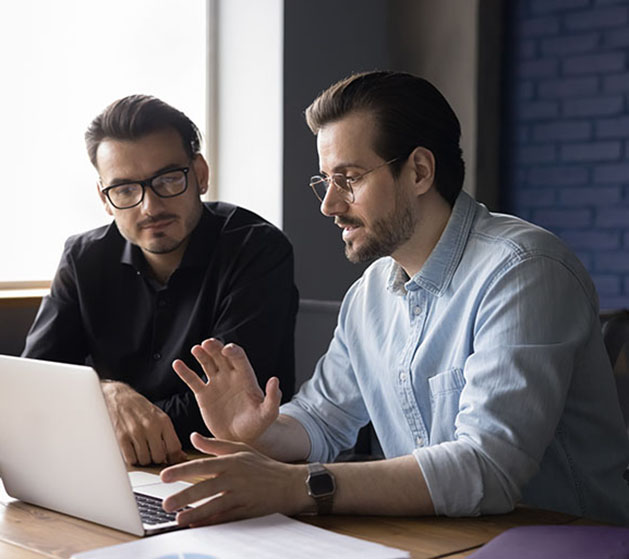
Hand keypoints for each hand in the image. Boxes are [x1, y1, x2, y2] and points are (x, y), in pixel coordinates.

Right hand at [101, 381, 185, 465]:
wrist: (118, 397)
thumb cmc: (141, 409)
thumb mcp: (159, 418)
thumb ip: (169, 437)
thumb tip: (181, 457)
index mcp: (164, 421)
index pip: (174, 448)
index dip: (172, 458)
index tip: (168, 459)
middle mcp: (151, 426)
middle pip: (158, 458)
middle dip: (155, 458)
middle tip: (150, 451)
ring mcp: (135, 432)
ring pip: (144, 460)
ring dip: (142, 459)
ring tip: (140, 448)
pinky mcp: (121, 437)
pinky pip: (131, 459)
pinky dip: (131, 458)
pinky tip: (131, 449)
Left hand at [161, 433, 307, 525]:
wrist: (288, 483)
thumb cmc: (262, 465)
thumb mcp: (240, 449)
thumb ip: (214, 444)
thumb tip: (193, 437)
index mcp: (231, 461)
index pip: (202, 465)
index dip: (182, 470)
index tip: (164, 476)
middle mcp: (235, 478)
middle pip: (206, 487)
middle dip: (184, 496)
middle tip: (166, 503)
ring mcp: (241, 495)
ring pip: (215, 505)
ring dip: (195, 513)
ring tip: (179, 519)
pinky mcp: (247, 510)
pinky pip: (226, 518)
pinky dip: (212, 522)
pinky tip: (198, 525)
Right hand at [172, 339, 280, 442]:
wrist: (242, 438)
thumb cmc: (258, 425)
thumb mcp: (268, 413)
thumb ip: (273, 398)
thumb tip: (275, 380)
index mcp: (245, 377)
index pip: (239, 358)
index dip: (233, 352)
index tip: (226, 350)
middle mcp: (230, 376)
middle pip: (221, 356)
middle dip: (215, 349)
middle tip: (207, 343)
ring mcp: (216, 384)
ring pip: (207, 364)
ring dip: (202, 355)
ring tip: (196, 349)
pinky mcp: (204, 395)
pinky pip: (193, 380)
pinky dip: (184, 372)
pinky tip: (177, 363)